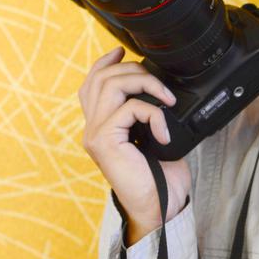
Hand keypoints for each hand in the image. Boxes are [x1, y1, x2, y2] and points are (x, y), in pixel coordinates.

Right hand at [78, 47, 192, 242]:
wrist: (159, 207)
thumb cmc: (160, 179)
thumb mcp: (154, 138)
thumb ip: (146, 114)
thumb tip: (161, 91)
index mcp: (101, 126)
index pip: (91, 84)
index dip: (103, 62)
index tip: (121, 50)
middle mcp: (92, 128)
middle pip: (102, 78)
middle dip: (134, 70)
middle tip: (161, 86)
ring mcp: (95, 134)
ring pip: (111, 85)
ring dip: (145, 84)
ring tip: (166, 100)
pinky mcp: (104, 141)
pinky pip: (129, 108)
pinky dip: (154, 114)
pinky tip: (165, 134)